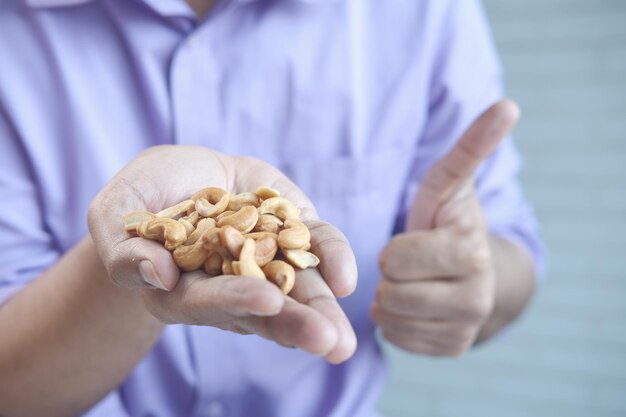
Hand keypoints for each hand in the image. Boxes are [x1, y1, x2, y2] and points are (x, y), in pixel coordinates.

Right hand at [88, 145, 357, 362]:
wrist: (182, 172)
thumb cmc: (141, 196)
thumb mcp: (116, 215)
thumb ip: (124, 250)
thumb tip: (157, 275)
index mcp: (185, 290)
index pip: (209, 301)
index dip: (235, 300)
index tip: (266, 301)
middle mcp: (232, 284)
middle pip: (263, 310)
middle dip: (294, 325)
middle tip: (328, 343)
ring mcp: (267, 258)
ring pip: (297, 287)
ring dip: (322, 309)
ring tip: (343, 339)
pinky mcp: (291, 229)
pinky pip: (316, 246)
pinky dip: (332, 259)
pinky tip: (345, 278)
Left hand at [371, 100, 519, 355]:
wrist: (471, 266)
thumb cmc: (447, 219)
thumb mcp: (451, 183)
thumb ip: (472, 147)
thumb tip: (509, 105)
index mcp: (470, 249)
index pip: (395, 258)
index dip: (394, 247)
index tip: (414, 240)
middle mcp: (476, 294)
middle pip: (391, 293)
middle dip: (390, 275)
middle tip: (410, 263)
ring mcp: (467, 325)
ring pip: (390, 319)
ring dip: (389, 298)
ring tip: (411, 280)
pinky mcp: (454, 346)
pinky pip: (398, 338)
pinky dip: (396, 322)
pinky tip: (416, 303)